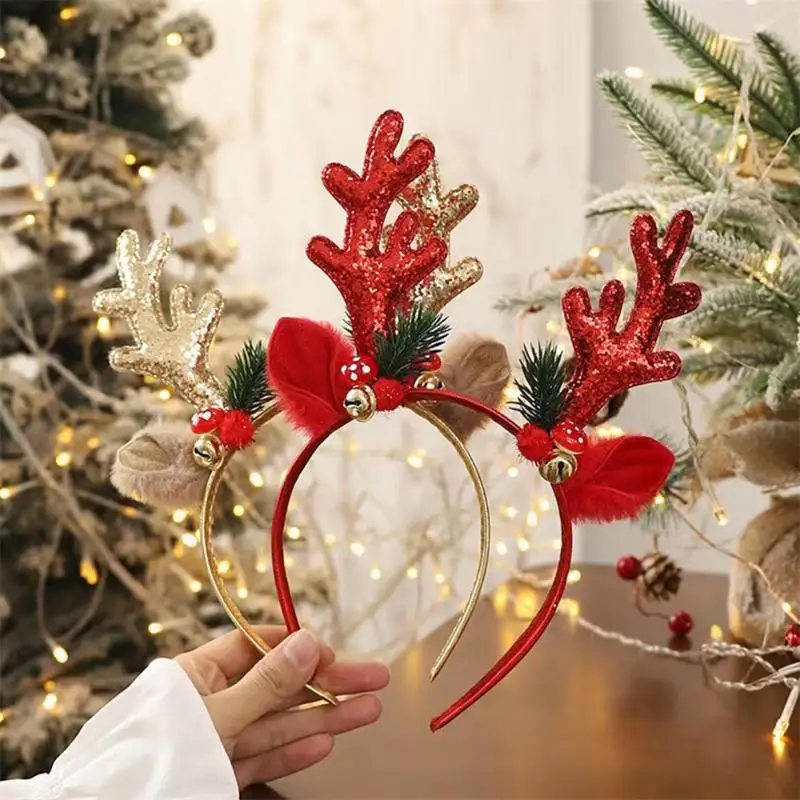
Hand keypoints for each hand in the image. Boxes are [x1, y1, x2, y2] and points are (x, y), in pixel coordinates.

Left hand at [175, 626, 388, 789]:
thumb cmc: (155, 759)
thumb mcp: (217, 714)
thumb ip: (266, 683)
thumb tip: (307, 642)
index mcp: (197, 674)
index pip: (256, 647)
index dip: (298, 648)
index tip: (334, 655)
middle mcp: (210, 702)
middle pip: (279, 686)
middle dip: (328, 683)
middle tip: (374, 678)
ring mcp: (217, 740)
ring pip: (279, 723)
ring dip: (324, 716)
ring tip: (368, 709)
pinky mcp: (221, 774)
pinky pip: (264, 757)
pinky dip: (295, 751)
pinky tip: (327, 741)